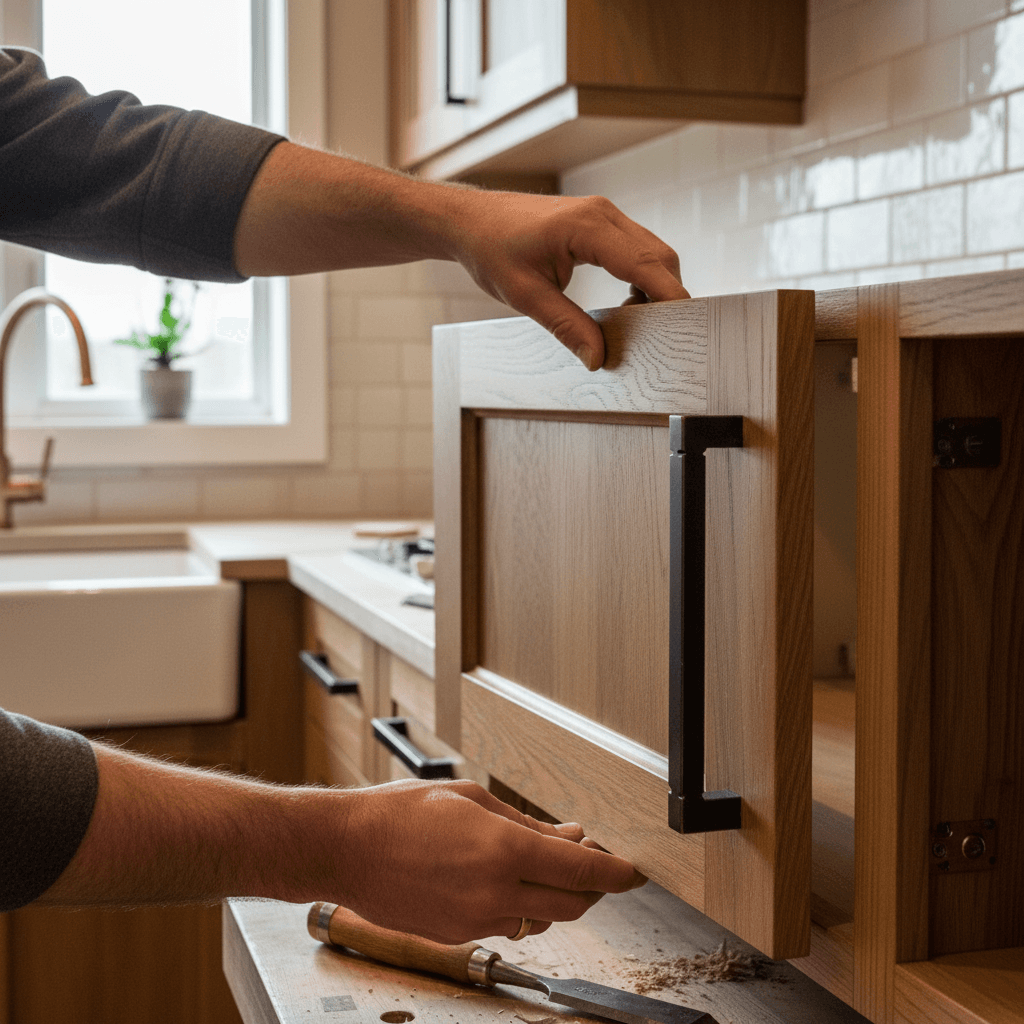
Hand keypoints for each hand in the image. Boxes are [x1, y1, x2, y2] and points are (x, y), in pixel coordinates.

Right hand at [331, 778, 646, 943]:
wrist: (349, 849)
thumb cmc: (401, 813)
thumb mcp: (472, 799)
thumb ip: (526, 823)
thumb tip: (567, 835)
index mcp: (504, 850)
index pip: (582, 870)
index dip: (616, 874)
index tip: (633, 872)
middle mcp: (495, 891)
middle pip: (572, 904)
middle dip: (592, 888)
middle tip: (592, 863)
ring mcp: (477, 920)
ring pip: (541, 917)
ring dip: (555, 896)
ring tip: (544, 863)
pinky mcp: (459, 935)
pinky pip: (507, 923)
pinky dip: (519, 904)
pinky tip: (505, 878)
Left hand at [445, 190, 688, 370]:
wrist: (470, 221)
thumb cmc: (491, 250)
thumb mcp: (526, 296)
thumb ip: (567, 327)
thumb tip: (597, 359)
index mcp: (586, 227)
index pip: (646, 263)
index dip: (670, 296)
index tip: (684, 325)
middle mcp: (603, 214)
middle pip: (660, 256)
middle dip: (668, 295)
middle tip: (661, 334)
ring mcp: (604, 214)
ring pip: (653, 251)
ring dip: (655, 286)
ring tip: (637, 321)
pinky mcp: (600, 221)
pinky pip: (637, 248)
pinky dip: (642, 276)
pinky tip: (625, 301)